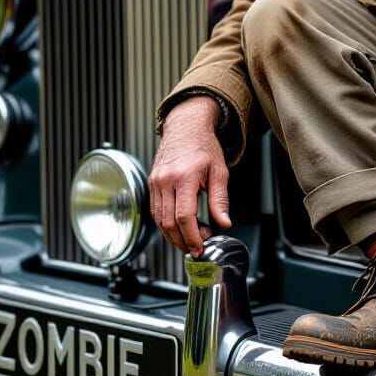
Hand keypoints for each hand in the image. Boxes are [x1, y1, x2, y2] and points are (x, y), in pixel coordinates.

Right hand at [150, 96, 231, 256]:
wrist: (186, 128)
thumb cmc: (204, 147)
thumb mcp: (220, 171)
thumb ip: (220, 200)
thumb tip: (224, 223)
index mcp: (185, 176)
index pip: (185, 215)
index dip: (192, 236)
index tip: (200, 247)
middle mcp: (166, 180)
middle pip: (169, 222)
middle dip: (182, 240)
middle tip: (196, 247)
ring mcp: (156, 182)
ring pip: (159, 220)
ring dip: (173, 235)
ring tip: (189, 240)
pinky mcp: (151, 184)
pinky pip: (155, 211)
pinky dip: (165, 224)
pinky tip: (178, 228)